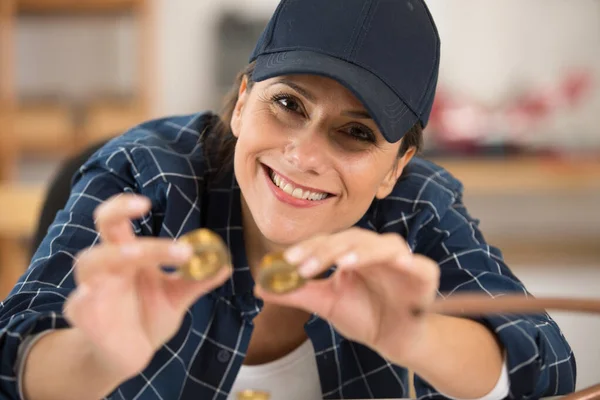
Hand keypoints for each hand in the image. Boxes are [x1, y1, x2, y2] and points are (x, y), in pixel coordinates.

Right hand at [64, 194, 231, 378]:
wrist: (130, 356)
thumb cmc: (148, 317)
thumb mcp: (178, 298)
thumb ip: (198, 281)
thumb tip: (225, 265)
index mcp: (129, 255)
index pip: (120, 220)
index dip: (126, 206)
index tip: (148, 202)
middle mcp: (109, 266)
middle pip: (102, 227)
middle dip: (118, 212)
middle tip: (144, 206)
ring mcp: (93, 289)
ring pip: (90, 261)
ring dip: (113, 255)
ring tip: (136, 256)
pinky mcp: (85, 316)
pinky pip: (77, 304)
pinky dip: (83, 299)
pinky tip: (91, 295)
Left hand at [254, 227, 439, 364]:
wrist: (393, 340)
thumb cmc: (363, 316)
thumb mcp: (326, 304)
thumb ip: (297, 293)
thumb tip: (259, 287)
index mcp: (352, 252)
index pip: (328, 241)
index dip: (308, 248)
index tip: (287, 261)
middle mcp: (374, 250)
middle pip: (351, 239)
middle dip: (326, 250)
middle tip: (304, 266)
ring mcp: (400, 259)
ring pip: (381, 245)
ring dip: (361, 252)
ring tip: (340, 262)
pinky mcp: (423, 273)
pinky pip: (417, 264)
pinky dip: (407, 262)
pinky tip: (397, 262)